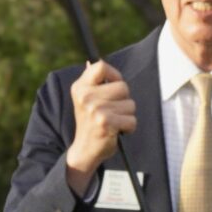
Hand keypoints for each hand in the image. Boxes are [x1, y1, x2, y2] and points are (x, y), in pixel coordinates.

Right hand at [65, 59, 136, 192]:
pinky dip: (129, 127)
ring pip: (130, 104)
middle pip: (123, 86)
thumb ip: (93, 82)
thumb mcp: (85, 99)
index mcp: (79, 87)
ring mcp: (95, 109)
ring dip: (126, 115)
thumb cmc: (90, 122)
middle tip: (113, 110)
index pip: (101, 66)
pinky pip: (131, 119)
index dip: (114, 74)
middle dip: (124, 99)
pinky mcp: (105, 123)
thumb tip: (95, 61)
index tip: (113, 85)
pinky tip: (117, 131)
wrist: (84, 150)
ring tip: (114, 122)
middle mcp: (85, 97)